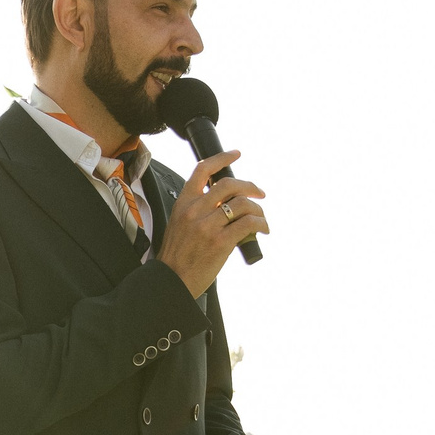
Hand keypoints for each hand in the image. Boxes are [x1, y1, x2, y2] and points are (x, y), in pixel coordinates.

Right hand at [157, 150, 267, 298]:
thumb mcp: (179, 224)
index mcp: (184, 203)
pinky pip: (249, 224)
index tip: (236, 154)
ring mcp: (207, 226)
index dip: (222, 158)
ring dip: (258, 210)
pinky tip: (263, 229)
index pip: (202, 170)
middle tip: (260, 194)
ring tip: (261, 218)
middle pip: (230, 184)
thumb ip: (197, 209)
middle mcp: (195, 210)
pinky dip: (261, 224)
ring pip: (243, 204)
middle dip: (250, 186)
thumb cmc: (177, 256)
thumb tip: (225, 202)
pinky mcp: (220, 242)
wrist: (172, 281)